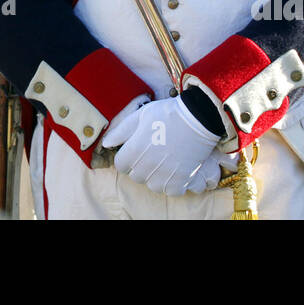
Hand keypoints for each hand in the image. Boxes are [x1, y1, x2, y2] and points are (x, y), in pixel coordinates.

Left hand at [102, 95, 222, 196]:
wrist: (198, 118)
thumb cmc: (167, 114)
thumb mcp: (140, 116)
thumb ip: (121, 131)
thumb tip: (106, 143)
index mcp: (134, 150)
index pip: (120, 165)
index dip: (126, 157)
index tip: (135, 150)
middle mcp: (147, 166)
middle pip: (136, 176)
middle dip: (140, 166)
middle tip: (152, 152)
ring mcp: (164, 175)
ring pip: (152, 185)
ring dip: (155, 176)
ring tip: (164, 161)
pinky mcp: (180, 180)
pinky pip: (170, 190)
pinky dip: (172, 183)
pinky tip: (175, 169)